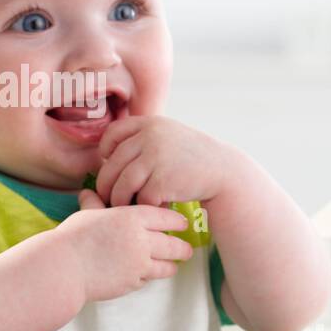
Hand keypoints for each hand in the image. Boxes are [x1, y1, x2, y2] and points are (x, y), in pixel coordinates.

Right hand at [56, 186, 193, 302]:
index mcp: (132, 218)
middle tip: (187, 249)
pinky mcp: (132, 283)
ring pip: (167, 266)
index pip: (166, 218)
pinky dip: (149, 276)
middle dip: (183, 248)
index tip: (182, 223)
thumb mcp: (87, 215)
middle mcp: (141, 241)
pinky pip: (148, 279)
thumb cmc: (72, 237)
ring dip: (171, 265)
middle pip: (174, 245)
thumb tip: (89, 192)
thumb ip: (95, 204)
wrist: (64, 268)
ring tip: (174, 265)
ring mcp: (139, 264)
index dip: (177, 221)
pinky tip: (147, 274)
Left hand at [90, 115, 225, 208]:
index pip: (113, 133)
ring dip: (119, 200)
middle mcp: (150, 136)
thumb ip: (143, 137)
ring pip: (122, 185)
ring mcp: (156, 157)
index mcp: (150, 123)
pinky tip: (151, 207)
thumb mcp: (168, 136)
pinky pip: (140, 198)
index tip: (109, 163)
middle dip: (107, 184)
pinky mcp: (162, 181)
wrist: (224, 172)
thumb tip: (106, 153)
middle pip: (112, 164)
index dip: (105, 150)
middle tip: (109, 196)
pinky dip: (143, 207)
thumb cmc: (192, 158)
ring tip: (124, 206)